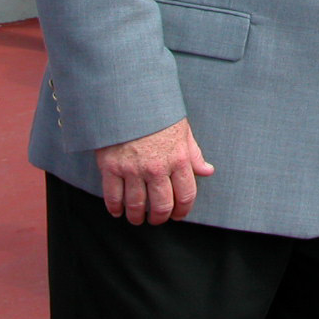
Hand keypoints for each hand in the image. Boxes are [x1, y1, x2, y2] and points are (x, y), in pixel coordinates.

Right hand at [95, 117, 213, 225]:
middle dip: (160, 218)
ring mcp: (133, 169)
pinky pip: (113, 197)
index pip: (186, 194)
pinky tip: (118, 211)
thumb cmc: (158, 114)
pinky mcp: (111, 168)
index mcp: (178, 159)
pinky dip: (115, 208)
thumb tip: (207, 171)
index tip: (178, 215)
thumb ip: (194, 154)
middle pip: (161, 205)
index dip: (183, 210)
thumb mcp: (182, 130)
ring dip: (137, 217)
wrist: (129, 98)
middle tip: (156, 219)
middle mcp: (157, 168)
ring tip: (137, 218)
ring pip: (136, 205)